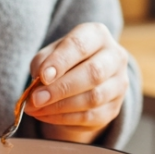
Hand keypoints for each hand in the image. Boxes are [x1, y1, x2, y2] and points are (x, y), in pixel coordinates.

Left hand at [26, 22, 128, 142]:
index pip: (80, 46)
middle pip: (94, 73)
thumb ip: (43, 63)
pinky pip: (90, 117)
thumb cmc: (64, 60)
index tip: (42, 76)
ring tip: (36, 109)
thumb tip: (39, 83)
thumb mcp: (50, 54)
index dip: (60, 61)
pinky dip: (64, 118)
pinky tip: (46, 116)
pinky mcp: (114, 108)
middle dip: (61, 88)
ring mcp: (119, 84)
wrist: (82, 80)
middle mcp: (115, 57)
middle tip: (36, 98)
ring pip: (94, 98)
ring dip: (60, 106)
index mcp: (97, 35)